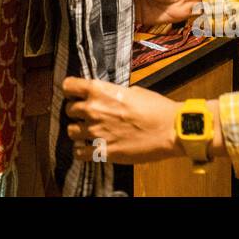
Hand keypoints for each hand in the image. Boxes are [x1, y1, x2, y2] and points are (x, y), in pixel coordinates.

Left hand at [63, 78, 177, 163]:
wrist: (170, 130)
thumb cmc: (156, 108)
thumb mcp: (132, 91)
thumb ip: (112, 94)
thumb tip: (107, 98)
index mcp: (99, 90)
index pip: (68, 86)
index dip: (70, 90)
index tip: (74, 94)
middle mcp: (93, 110)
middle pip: (69, 110)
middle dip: (77, 112)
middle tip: (87, 116)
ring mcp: (96, 132)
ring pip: (71, 131)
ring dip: (78, 131)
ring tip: (89, 133)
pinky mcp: (103, 151)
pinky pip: (79, 153)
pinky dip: (82, 151)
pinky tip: (89, 148)